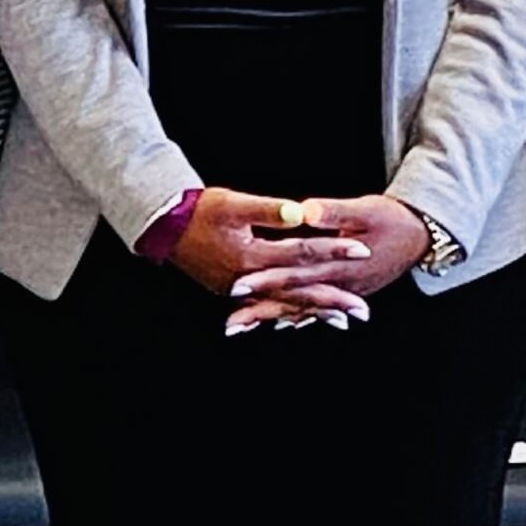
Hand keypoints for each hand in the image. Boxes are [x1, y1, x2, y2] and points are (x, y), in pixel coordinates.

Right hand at [168, 188, 374, 325]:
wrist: (163, 227)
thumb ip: (269, 210)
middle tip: (362, 309)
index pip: (303, 254)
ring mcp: (239, 288)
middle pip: (299, 291)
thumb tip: (302, 213)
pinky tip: (301, 318)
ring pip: (284, 304)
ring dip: (313, 313)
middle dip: (333, 300)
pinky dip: (287, 312)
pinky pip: (267, 307)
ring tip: (341, 321)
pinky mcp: (232, 290)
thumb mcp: (234, 204)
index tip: (362, 250)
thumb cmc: (198, 210)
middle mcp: (249, 279)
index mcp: (253, 256)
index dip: (334, 251)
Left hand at [226, 195, 425, 329]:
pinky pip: (319, 308)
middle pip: (293, 300)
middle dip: (260, 310)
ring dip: (272, 317)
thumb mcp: (364, 209)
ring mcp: (345, 291)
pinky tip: (282, 323)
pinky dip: (299, 316)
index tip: (238, 286)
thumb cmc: (392, 218)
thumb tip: (305, 210)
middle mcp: (340, 285)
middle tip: (230, 322)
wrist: (421, 235)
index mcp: (339, 265)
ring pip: (303, 309)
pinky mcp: (350, 291)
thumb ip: (333, 211)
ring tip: (242, 328)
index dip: (266, 281)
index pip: (295, 274)